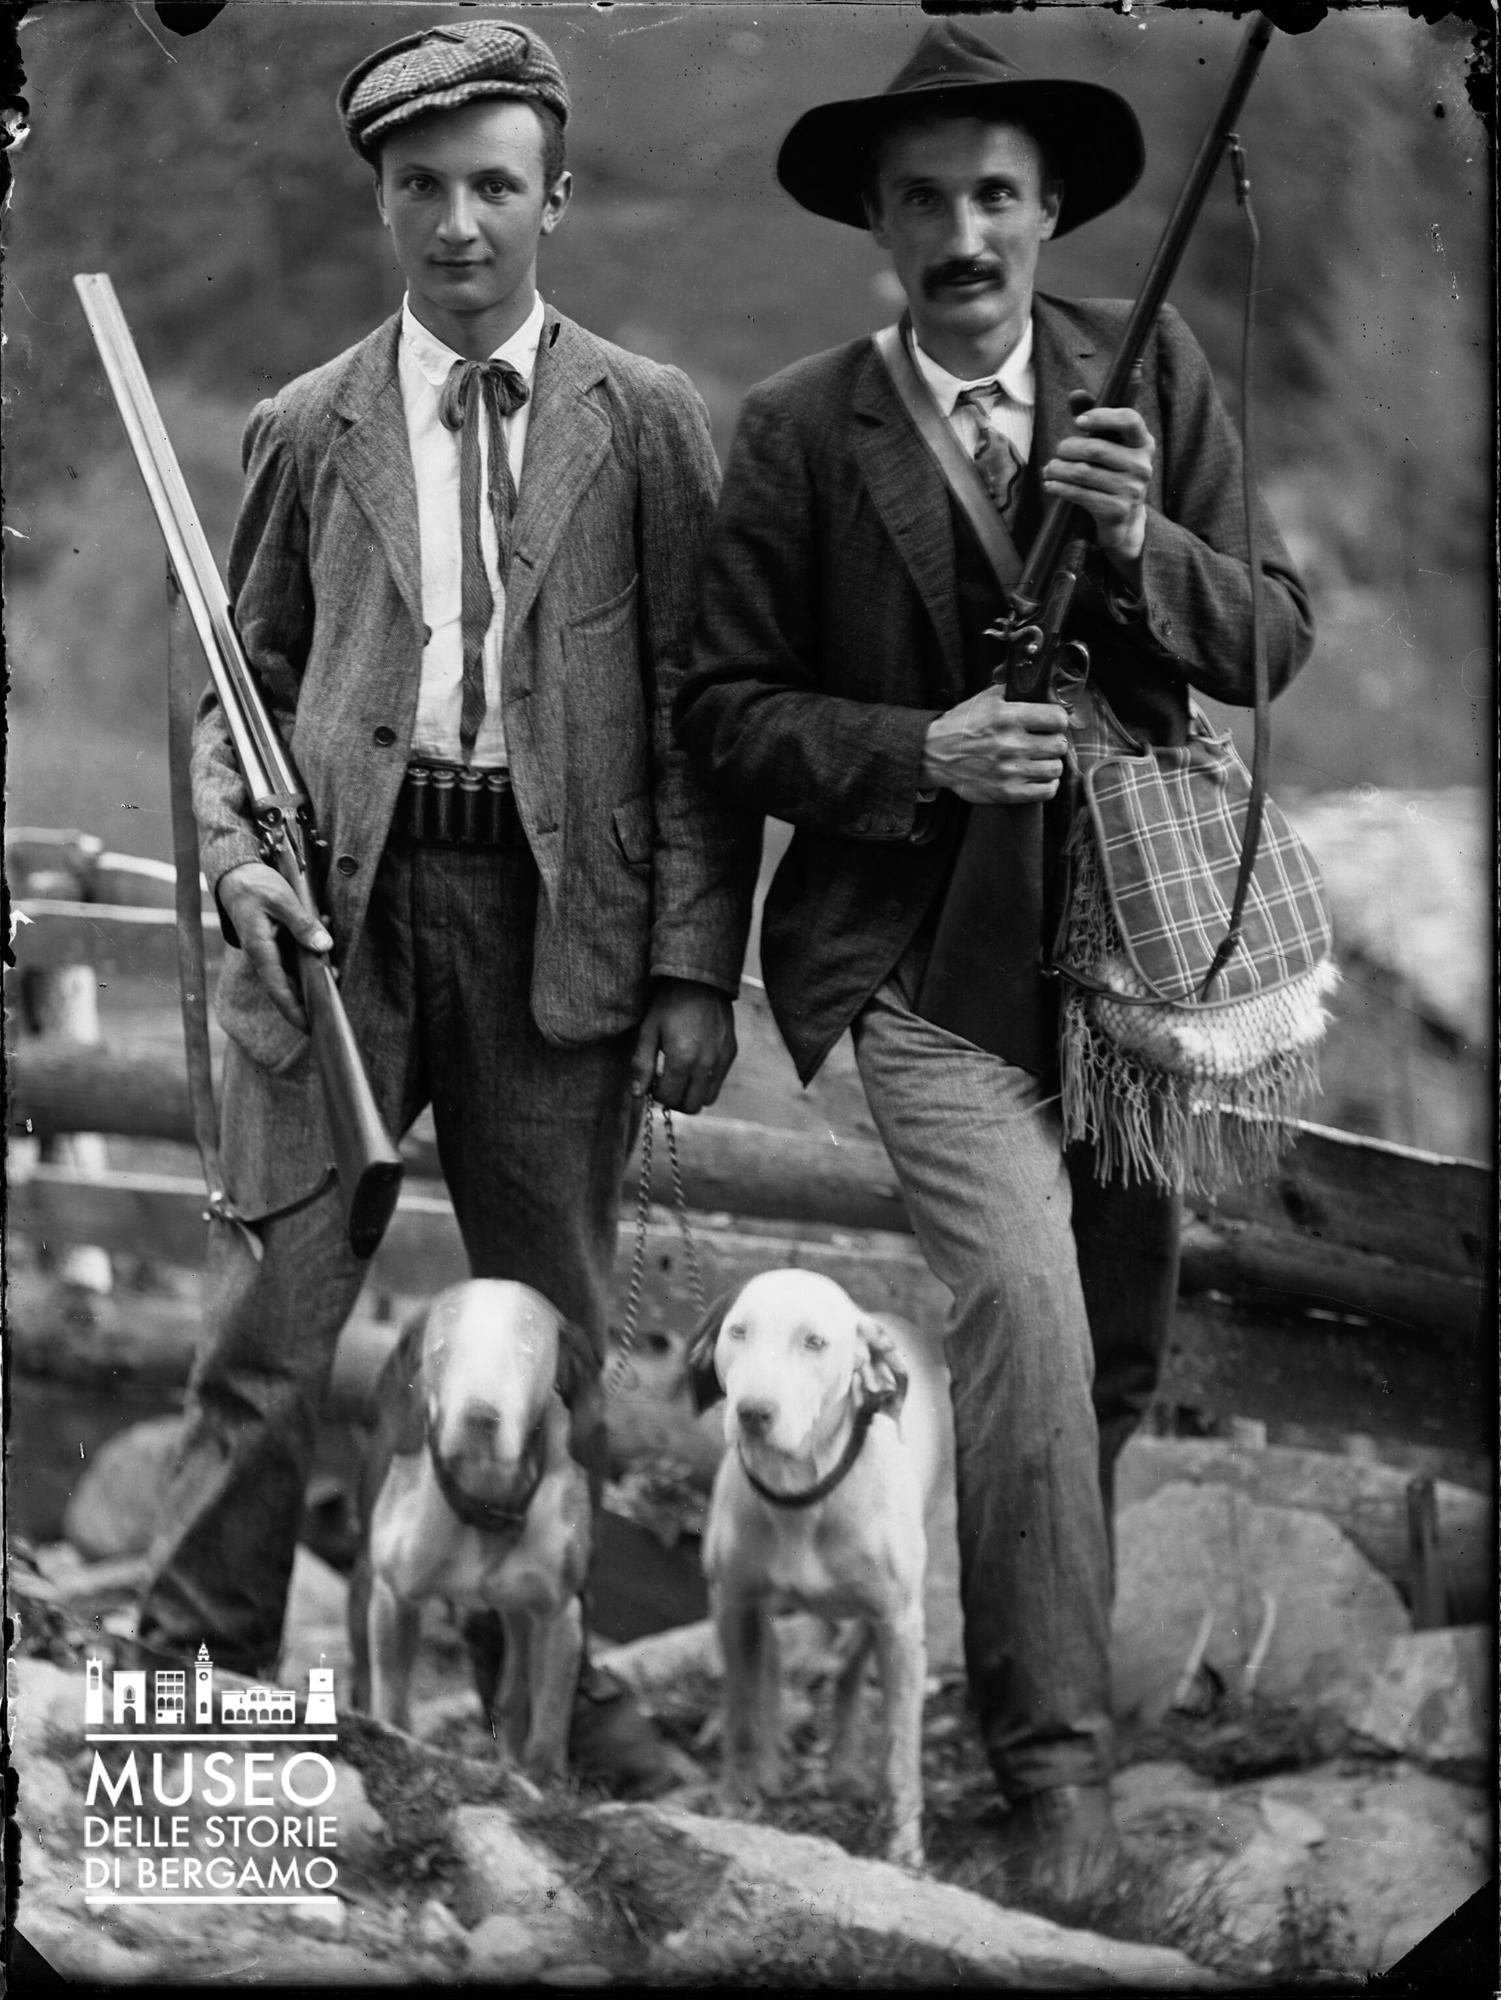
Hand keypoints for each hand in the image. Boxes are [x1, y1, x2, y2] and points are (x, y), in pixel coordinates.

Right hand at [218, 859, 331, 1031]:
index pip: (279, 990)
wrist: (236, 873)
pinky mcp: (274, 941)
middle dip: (311, 995)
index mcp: (261, 950)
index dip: (294, 1011)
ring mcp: (269, 950)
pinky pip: (294, 954)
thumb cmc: (255, 886)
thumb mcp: (281, 900)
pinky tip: (325, 940)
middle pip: (289, 986)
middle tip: (333, 1002)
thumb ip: (303, 924)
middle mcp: (264, 955)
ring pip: (294, 970)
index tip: (309, 1028)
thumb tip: (324, 947)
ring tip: (335, 971)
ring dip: (314, 971)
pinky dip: (310, 952)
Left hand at [630, 979, 736, 1115]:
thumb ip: (642, 1065)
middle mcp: (706, 1064)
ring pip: (708, 1099)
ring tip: (681, 1075)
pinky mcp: (730, 1053)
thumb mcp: (649, 1031)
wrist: (700, 980)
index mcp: (683, 1059)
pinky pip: (718, 1081)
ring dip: (692, 1094)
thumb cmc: (669, 1004)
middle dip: (675, 1100)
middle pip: (691, 1106)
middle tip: (666, 1083)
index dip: (656, 1093)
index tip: (653, 1079)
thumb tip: (637, 1094)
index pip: (669, 1098)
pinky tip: (694, 1062)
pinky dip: (705, 1081)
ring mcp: (721, 1060)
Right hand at [919, 691, 1070, 805]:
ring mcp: (1010, 771)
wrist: (935, 755)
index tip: (1052, 722)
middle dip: (1054, 741)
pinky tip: (1037, 776)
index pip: (1057, 718)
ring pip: (1055, 768)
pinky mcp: (1007, 792)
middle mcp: (1011, 744)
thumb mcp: (985, 699)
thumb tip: (1041, 685)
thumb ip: (1014, 690)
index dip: (1057, 719)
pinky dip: (1046, 784)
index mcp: (1007, 717)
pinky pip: (1046, 791)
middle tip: (1044, 741)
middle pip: (1060, 745)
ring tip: (1039, 759)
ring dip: (1050, 763)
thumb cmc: (962, 726)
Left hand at [1042, 392, 1154, 569]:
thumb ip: (1093, 417)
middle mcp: (1142, 465)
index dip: (1102, 416)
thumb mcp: (1106, 444)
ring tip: (1049, 469)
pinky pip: (1080, 494)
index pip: (1130, 419)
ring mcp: (1132, 490)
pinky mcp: (1117, 510)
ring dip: (1058, 469)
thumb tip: (1076, 394)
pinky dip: (1059, 488)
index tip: (1077, 421)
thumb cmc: (1110, 472)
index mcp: (1143, 443)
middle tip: (1057, 452)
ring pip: (1083, 472)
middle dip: (1067, 448)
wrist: (1123, 520)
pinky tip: (1051, 484)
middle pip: (1095, 448)